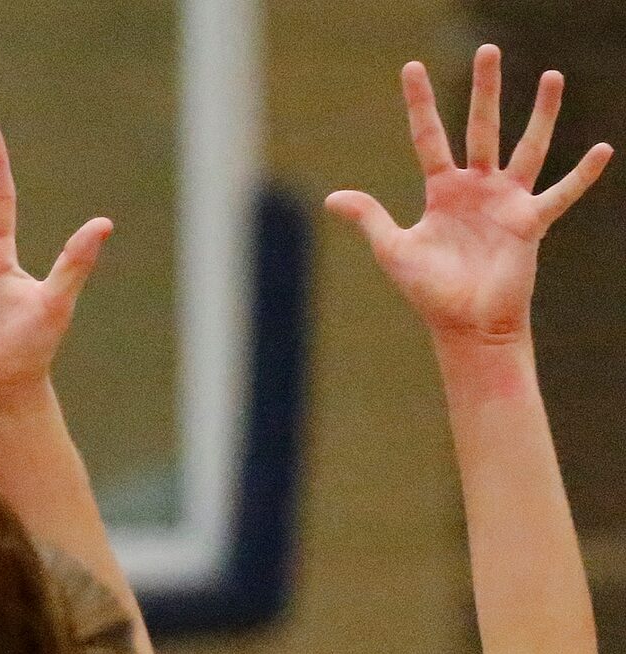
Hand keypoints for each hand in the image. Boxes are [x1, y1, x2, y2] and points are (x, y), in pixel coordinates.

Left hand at [326, 48, 609, 345]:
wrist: (464, 326)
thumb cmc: (430, 291)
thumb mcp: (394, 250)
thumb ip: (369, 219)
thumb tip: (332, 198)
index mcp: (443, 190)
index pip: (429, 137)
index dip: (419, 104)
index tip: (411, 67)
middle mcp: (478, 187)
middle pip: (481, 127)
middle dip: (485, 90)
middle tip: (488, 50)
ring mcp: (507, 201)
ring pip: (528, 146)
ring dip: (542, 113)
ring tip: (552, 75)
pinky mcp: (530, 222)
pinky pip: (561, 193)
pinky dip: (582, 175)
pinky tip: (603, 149)